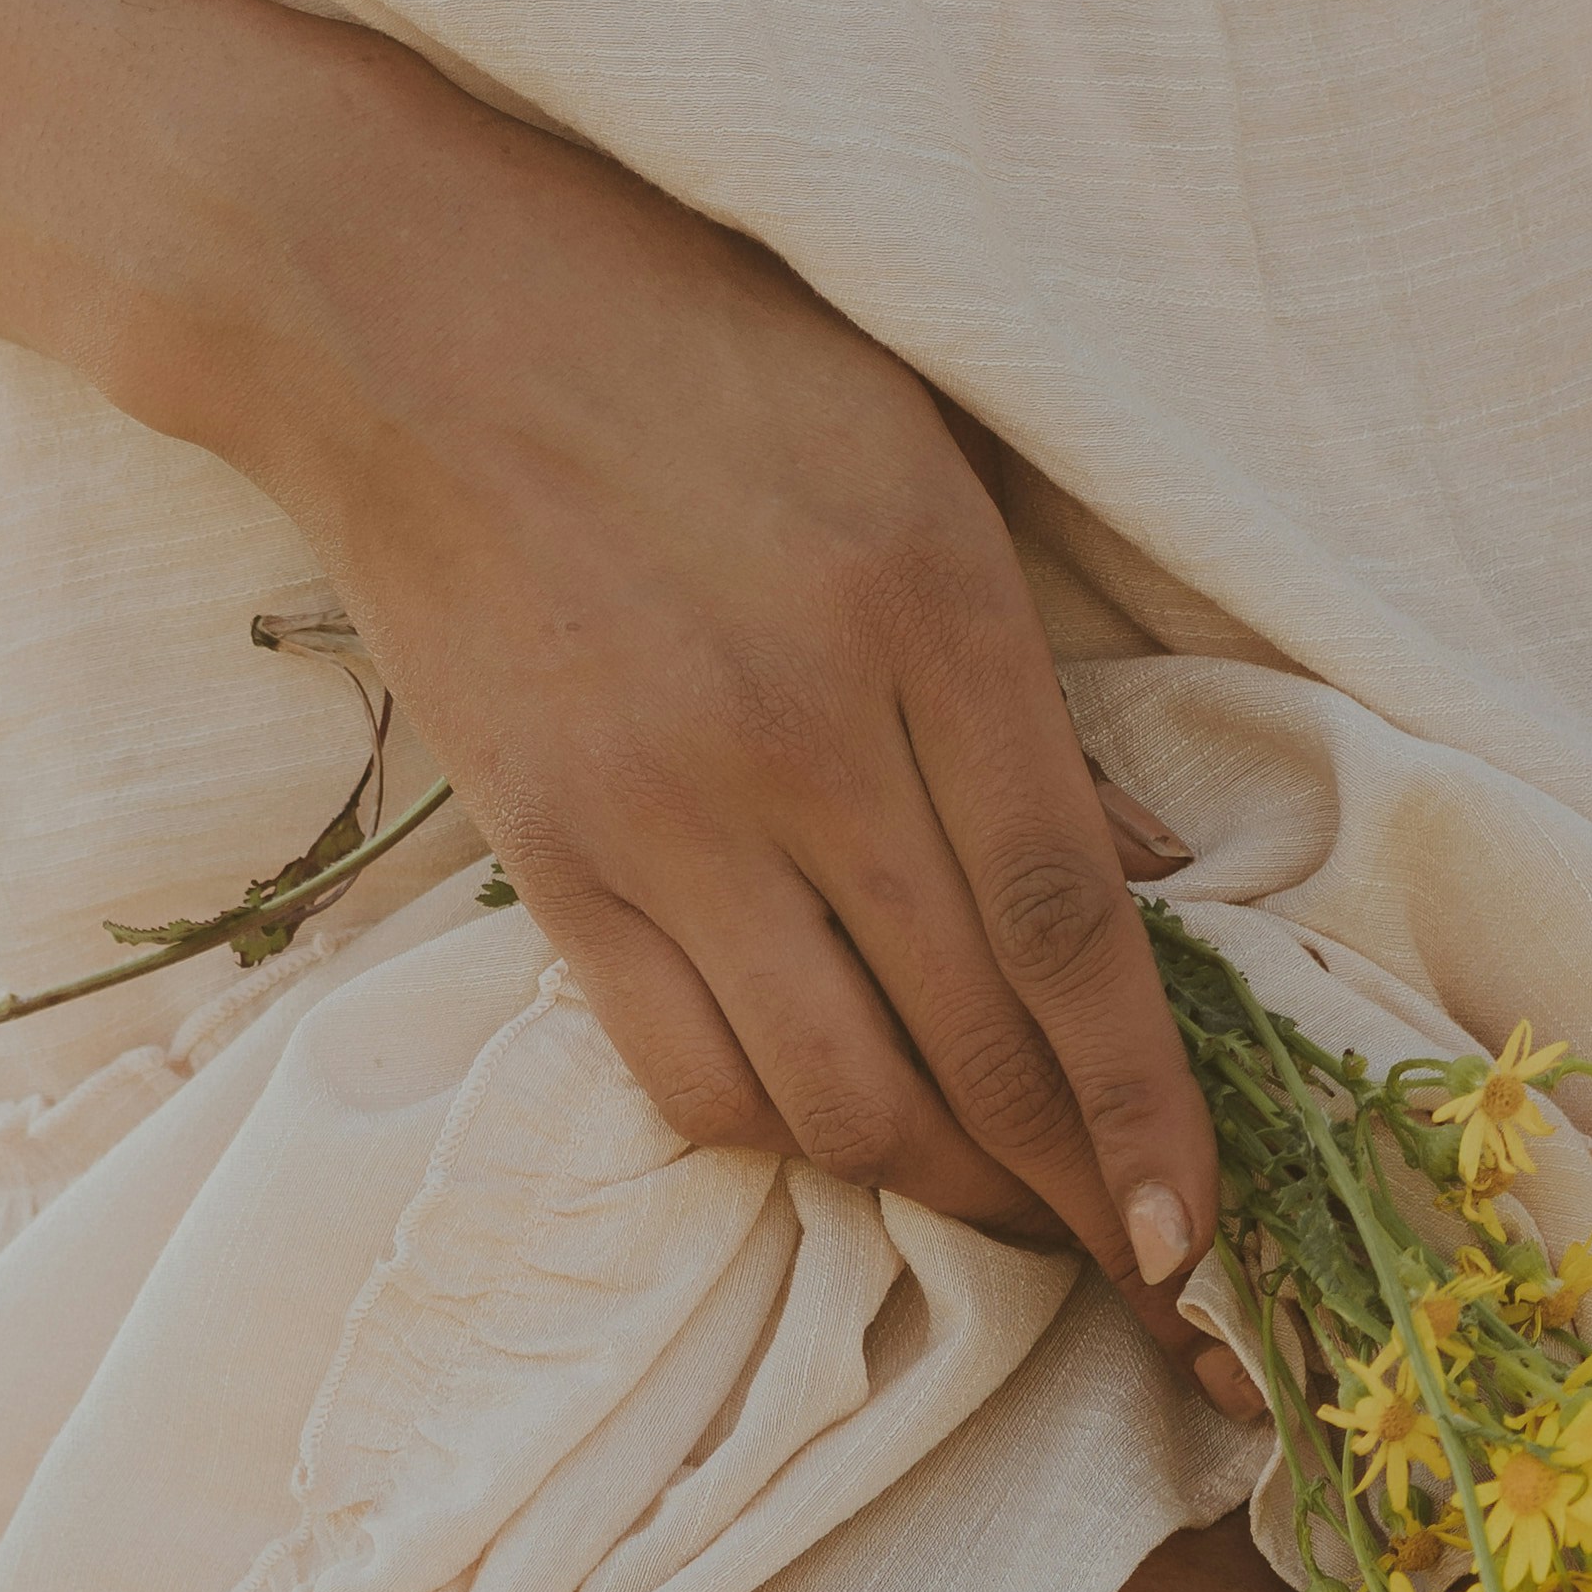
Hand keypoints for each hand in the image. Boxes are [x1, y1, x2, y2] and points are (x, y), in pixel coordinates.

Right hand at [201, 46, 1240, 1394]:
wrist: (395, 309)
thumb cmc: (689, 347)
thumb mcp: (916, 455)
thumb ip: (1032, 678)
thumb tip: (1145, 881)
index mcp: (929, 616)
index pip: (1069, 933)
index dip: (1147, 1114)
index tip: (1196, 1243)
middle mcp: (805, 741)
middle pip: (973, 1048)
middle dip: (1074, 1197)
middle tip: (1141, 1282)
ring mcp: (665, 816)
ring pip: (837, 1100)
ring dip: (940, 1186)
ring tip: (1004, 1203)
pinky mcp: (549, 864)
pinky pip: (689, 1074)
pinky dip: (783, 1134)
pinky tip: (841, 1125)